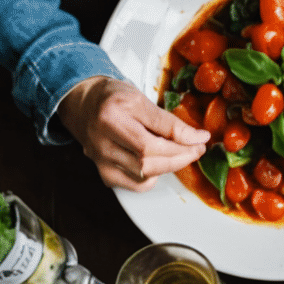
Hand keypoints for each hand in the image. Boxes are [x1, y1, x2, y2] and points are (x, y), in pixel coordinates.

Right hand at [55, 76, 209, 191]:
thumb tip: (197, 138)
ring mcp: (100, 159)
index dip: (182, 143)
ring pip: (143, 175)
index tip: (201, 141)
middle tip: (195, 149)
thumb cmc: (112, 99)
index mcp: (110, 117)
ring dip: (168, 167)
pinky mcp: (103, 171)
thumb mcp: (139, 99)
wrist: (82, 103)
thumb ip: (168, 121)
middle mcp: (101, 141)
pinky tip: (156, 165)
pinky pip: (133, 185)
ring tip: (178, 154)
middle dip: (179, 157)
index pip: (152, 141)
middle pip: (148, 161)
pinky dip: (151, 179)